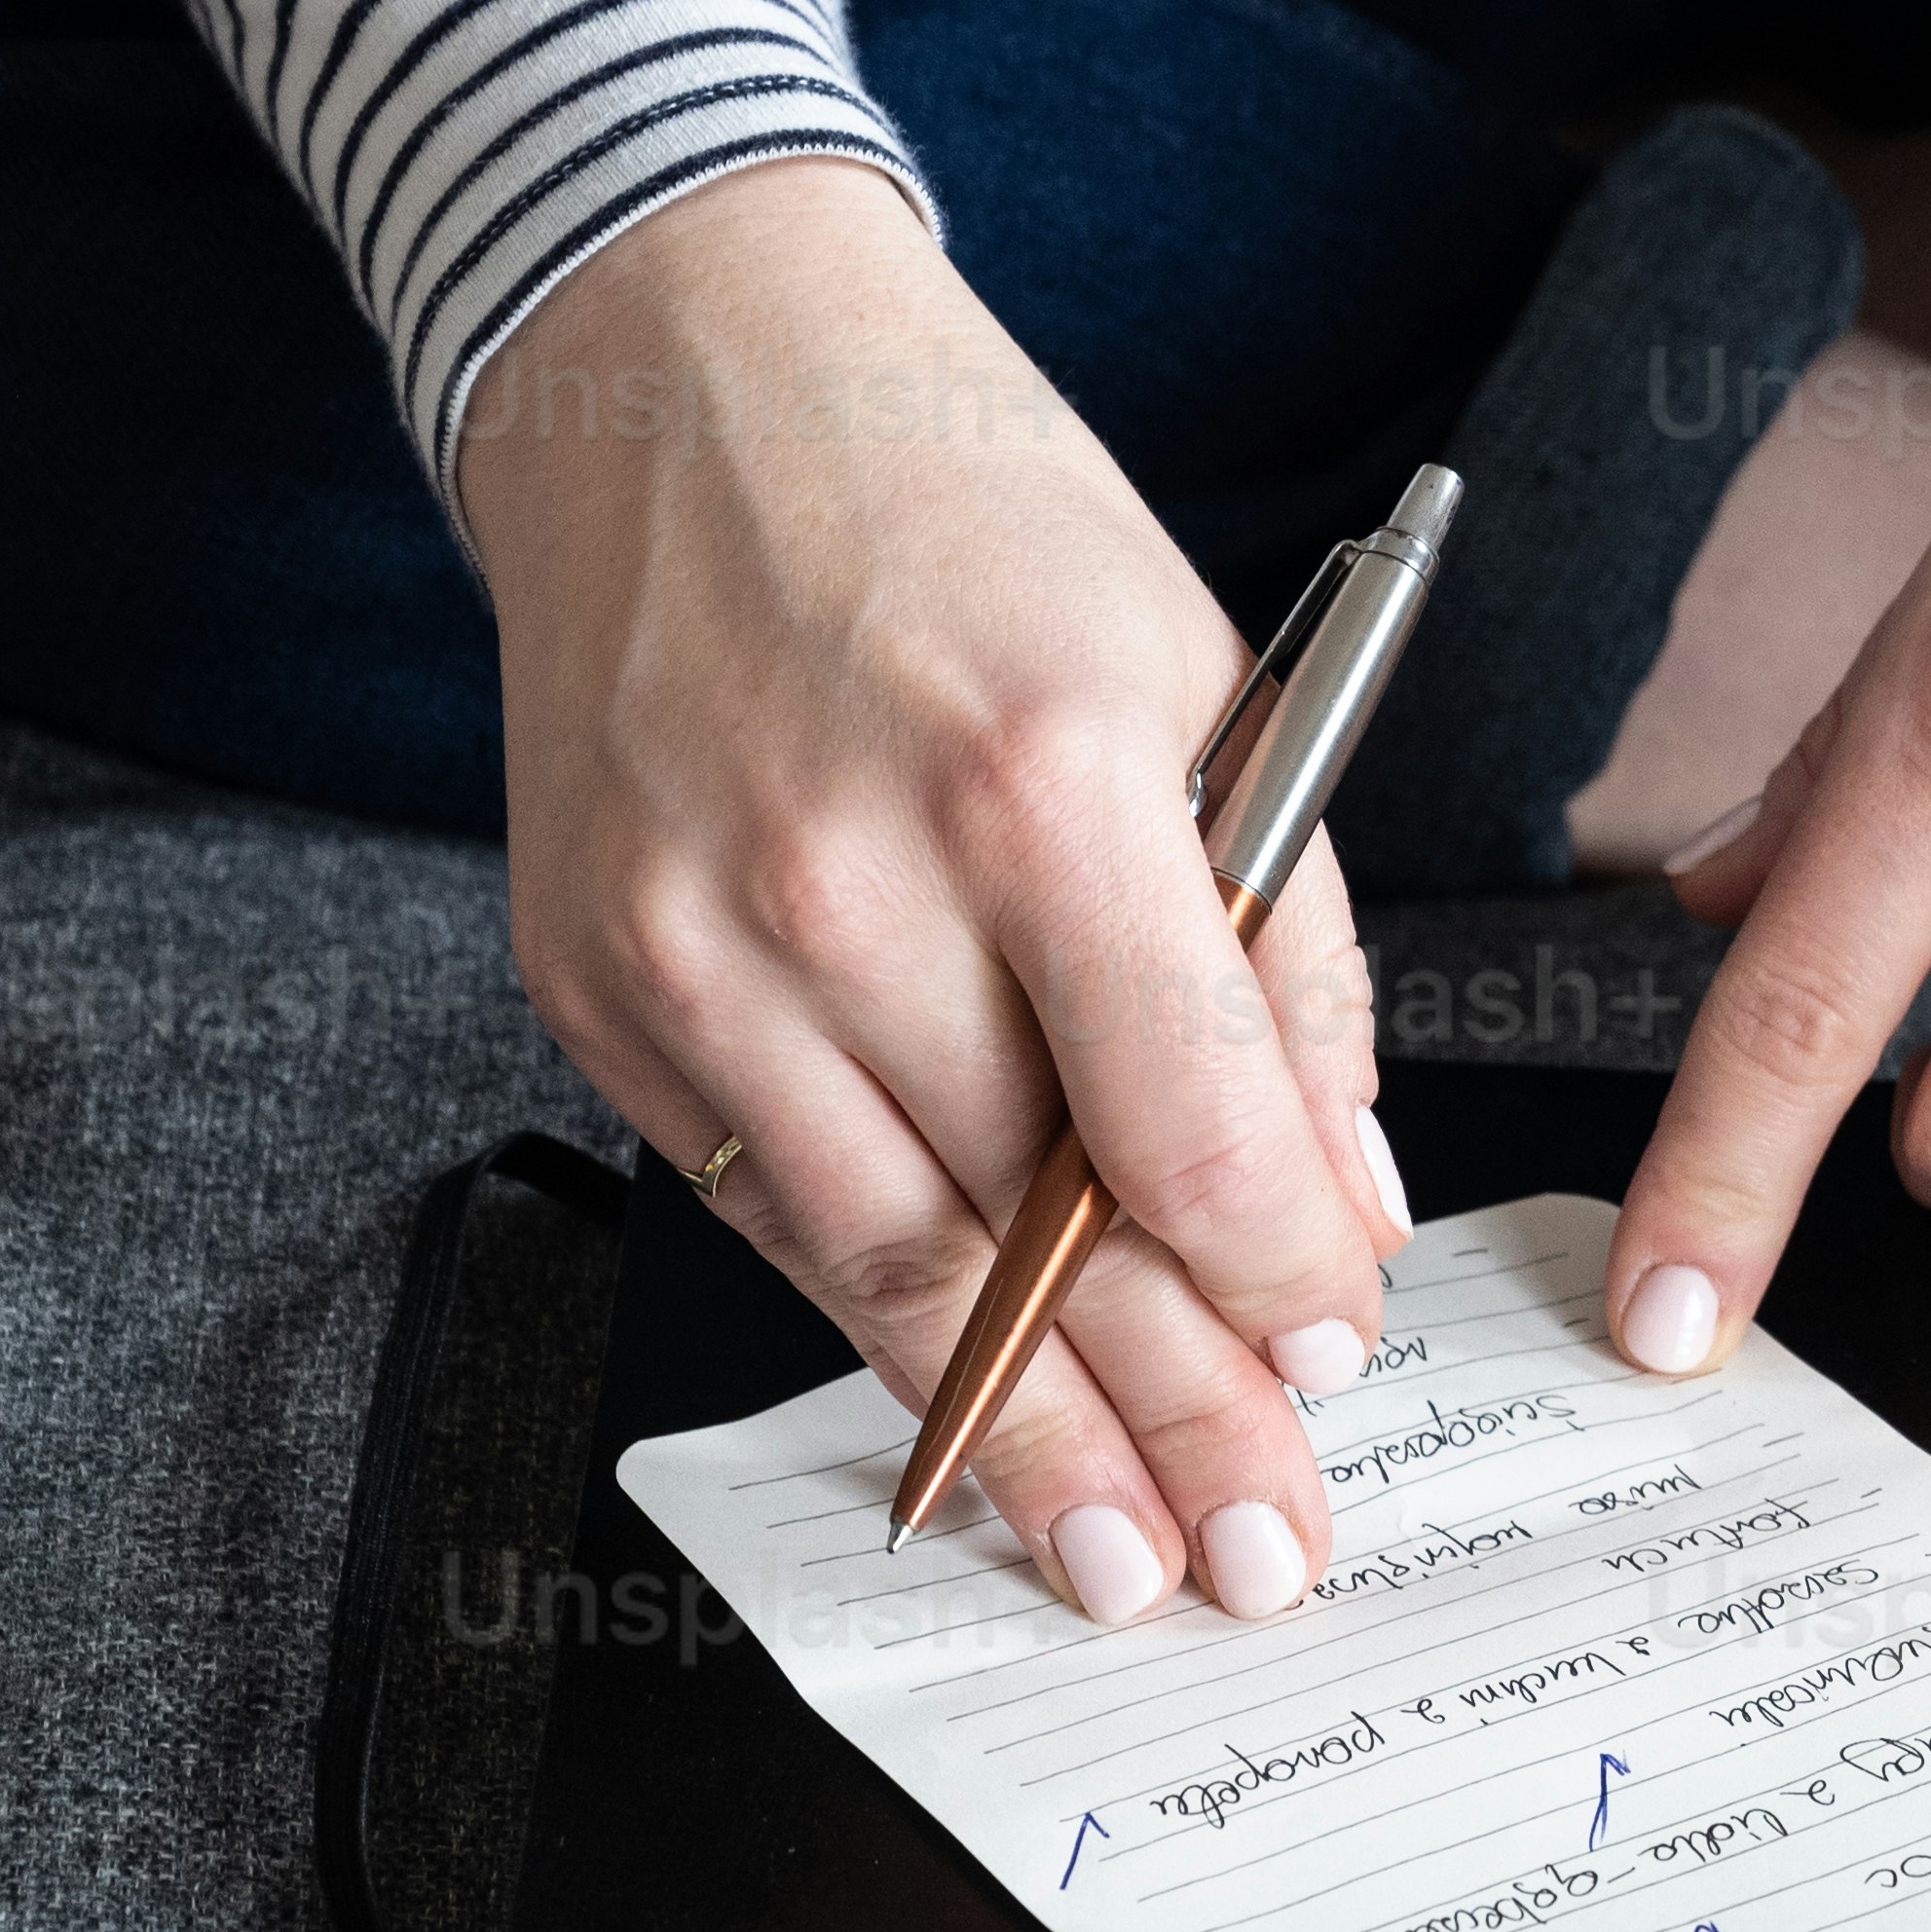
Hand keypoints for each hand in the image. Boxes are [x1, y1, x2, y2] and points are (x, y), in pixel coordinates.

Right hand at [459, 163, 1398, 1615]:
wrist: (678, 377)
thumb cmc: (972, 515)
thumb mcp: (1204, 686)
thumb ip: (1283, 966)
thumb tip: (1327, 1215)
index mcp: (1034, 778)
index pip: (1183, 1118)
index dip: (1271, 1273)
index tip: (1333, 1357)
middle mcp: (838, 877)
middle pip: (1033, 1227)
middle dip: (1166, 1417)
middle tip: (1260, 1553)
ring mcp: (691, 945)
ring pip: (883, 1260)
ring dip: (1018, 1435)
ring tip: (1121, 1554)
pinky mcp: (597, 982)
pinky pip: (768, 1202)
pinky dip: (879, 1317)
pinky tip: (965, 1419)